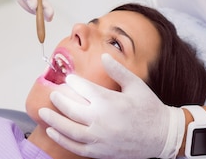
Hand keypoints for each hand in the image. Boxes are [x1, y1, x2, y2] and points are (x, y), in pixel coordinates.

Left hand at [38, 53, 185, 158]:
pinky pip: (76, 147)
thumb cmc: (150, 109)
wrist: (162, 136)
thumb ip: (117, 70)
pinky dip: (62, 140)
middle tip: (52, 93)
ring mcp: (99, 138)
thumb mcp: (136, 85)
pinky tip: (53, 132)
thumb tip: (103, 56)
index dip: (73, 82)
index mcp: (109, 102)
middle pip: (71, 109)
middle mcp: (101, 121)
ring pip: (69, 130)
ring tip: (43, 112)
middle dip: (59, 100)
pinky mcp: (100, 151)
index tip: (69, 79)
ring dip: (54, 121)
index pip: (83, 89)